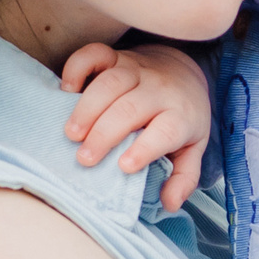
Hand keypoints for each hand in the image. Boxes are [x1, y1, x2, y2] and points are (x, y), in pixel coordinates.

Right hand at [60, 43, 210, 211]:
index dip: (146, 148)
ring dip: (87, 108)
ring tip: (71, 133)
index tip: (124, 166)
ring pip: (110, 83)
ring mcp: (136, 70)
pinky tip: (67, 90)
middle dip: (105, 133)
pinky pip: (94, 54)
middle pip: (131, 108)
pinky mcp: (116, 57)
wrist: (183, 70)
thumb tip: (169, 204)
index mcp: (180, 115)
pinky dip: (77, 68)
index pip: (167, 130)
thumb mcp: (192, 149)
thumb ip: (183, 177)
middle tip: (85, 159)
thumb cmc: (182, 118)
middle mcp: (158, 90)